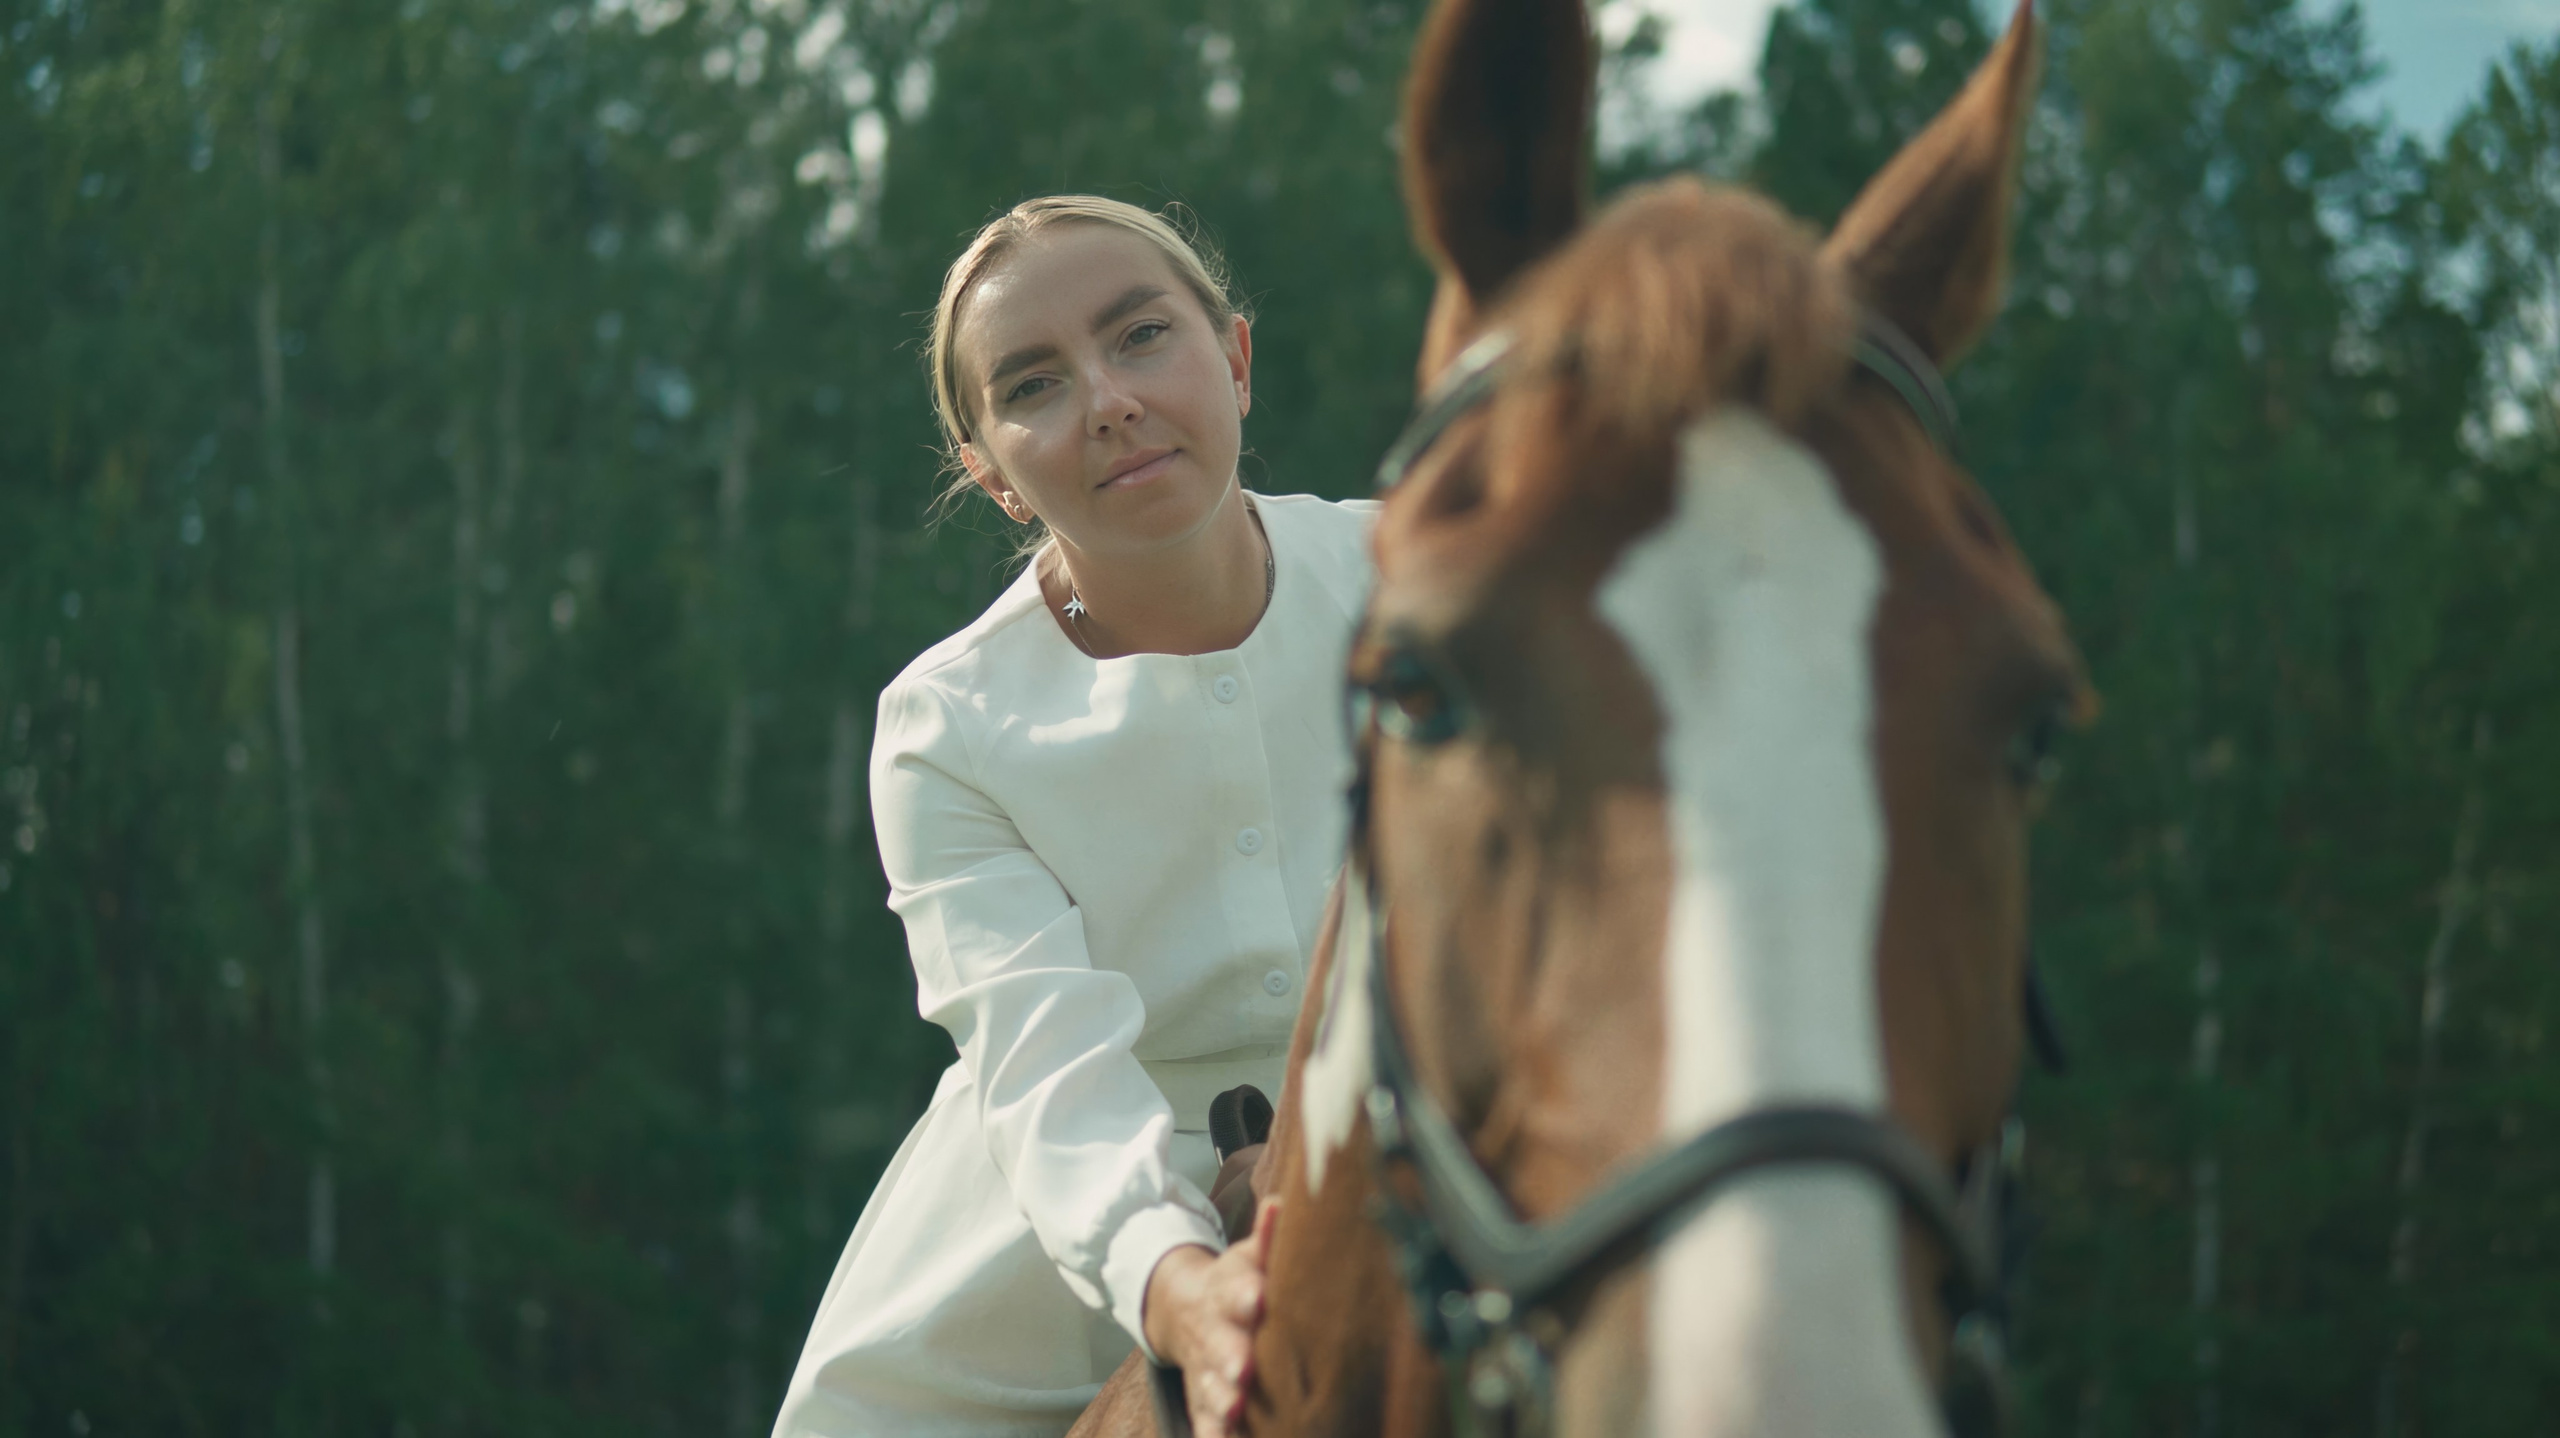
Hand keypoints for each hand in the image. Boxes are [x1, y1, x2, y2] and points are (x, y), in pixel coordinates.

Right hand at [1141, 1201, 1280, 1437]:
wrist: (1183, 1309)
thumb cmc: (1235, 1284)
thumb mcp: (1245, 1257)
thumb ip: (1266, 1238)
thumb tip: (1281, 1203)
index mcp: (1227, 1292)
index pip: (1235, 1289)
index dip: (1245, 1294)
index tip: (1258, 1298)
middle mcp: (1214, 1332)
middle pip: (1220, 1343)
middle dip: (1231, 1355)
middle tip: (1243, 1368)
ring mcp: (1204, 1367)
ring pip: (1210, 1385)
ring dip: (1221, 1397)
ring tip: (1235, 1408)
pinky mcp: (1201, 1399)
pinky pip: (1203, 1420)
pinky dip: (1211, 1435)